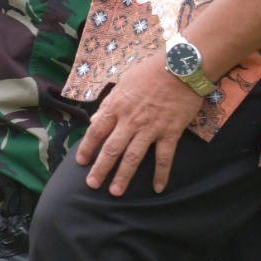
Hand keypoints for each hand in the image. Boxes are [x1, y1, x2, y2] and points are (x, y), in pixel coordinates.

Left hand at [77, 54, 204, 193]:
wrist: (179, 68)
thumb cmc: (149, 72)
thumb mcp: (123, 83)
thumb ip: (109, 103)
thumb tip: (95, 119)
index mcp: (116, 107)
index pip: (96, 131)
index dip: (87, 148)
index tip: (81, 162)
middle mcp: (130, 121)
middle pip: (112, 148)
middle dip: (101, 168)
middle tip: (92, 184)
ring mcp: (150, 128)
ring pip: (133, 157)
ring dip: (124, 176)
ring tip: (116, 192)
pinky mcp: (170, 133)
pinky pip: (164, 158)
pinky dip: (161, 174)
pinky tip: (158, 188)